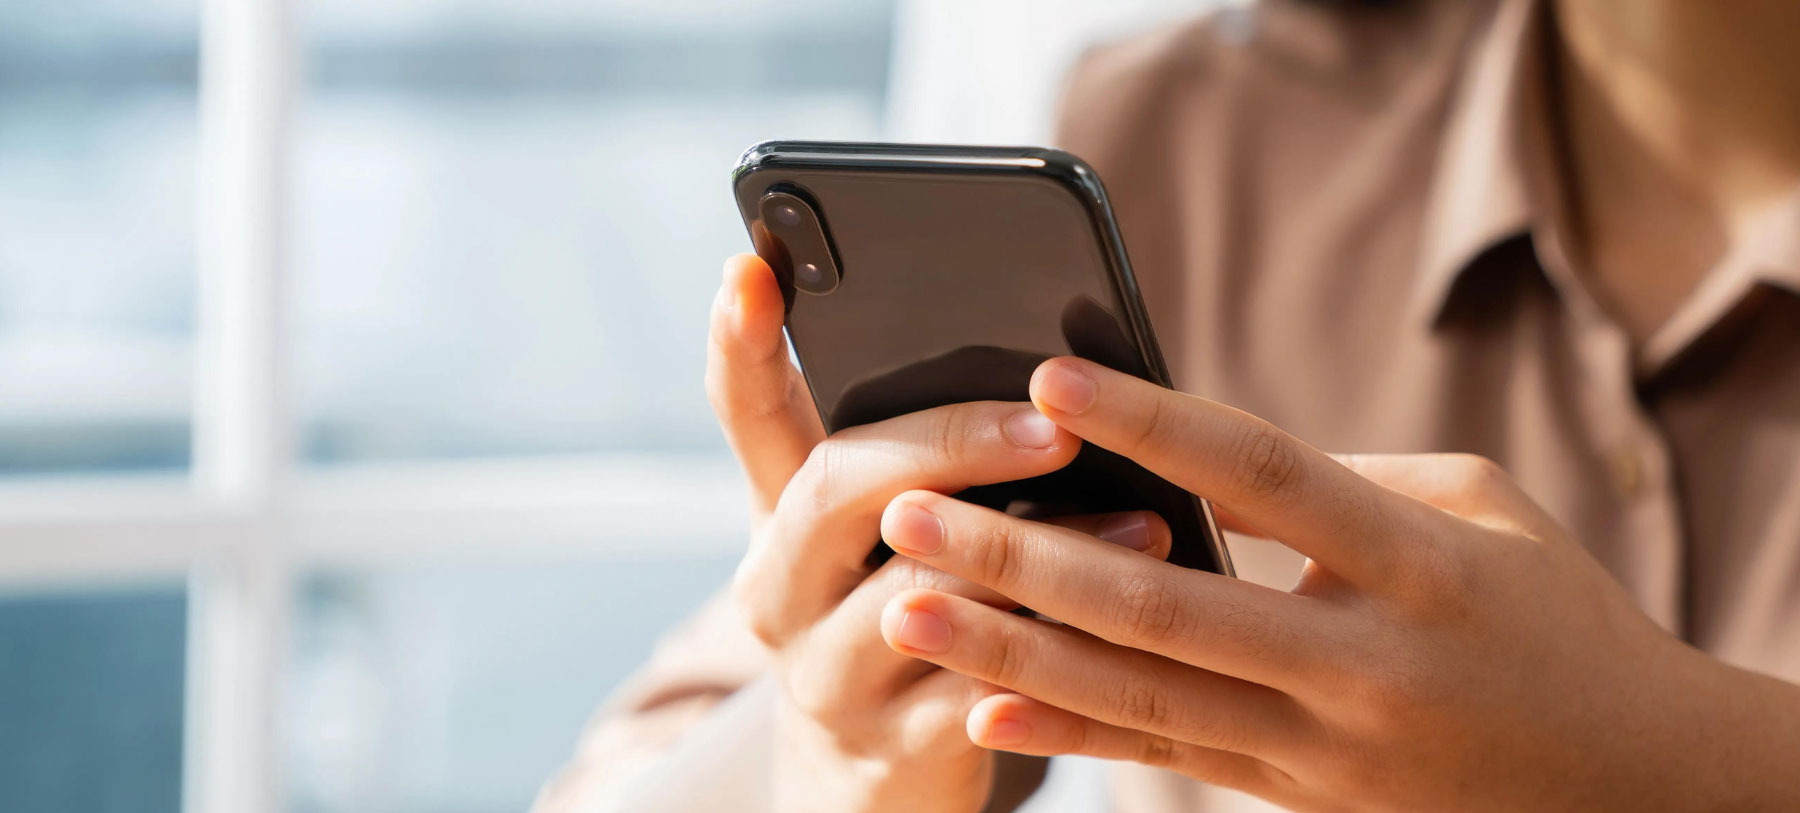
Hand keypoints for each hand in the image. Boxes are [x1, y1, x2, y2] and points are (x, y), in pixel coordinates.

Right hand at [707, 257, 1166, 811]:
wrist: (872, 790)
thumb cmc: (907, 630)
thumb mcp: (886, 546)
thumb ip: (932, 469)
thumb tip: (1056, 375)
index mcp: (781, 518)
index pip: (748, 414)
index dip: (742, 343)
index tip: (751, 265)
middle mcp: (779, 588)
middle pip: (836, 486)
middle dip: (949, 441)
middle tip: (1050, 423)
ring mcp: (822, 673)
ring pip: (919, 592)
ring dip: (1038, 552)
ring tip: (1142, 522)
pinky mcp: (886, 750)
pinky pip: (976, 692)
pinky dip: (1055, 653)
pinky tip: (1124, 632)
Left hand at [875, 356, 1799, 809]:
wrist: (1632, 787)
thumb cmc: (1551, 616)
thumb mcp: (1476, 514)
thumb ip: (1338, 482)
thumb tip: (1192, 455)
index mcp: (1419, 568)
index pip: (1267, 479)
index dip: (1154, 426)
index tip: (1049, 379)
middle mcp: (1362, 666)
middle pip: (1164, 605)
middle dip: (1024, 556)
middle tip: (907, 507)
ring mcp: (1324, 748)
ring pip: (1141, 698)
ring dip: (1011, 649)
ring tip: (908, 603)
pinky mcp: (1297, 798)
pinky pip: (1166, 761)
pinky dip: (1068, 736)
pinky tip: (980, 708)